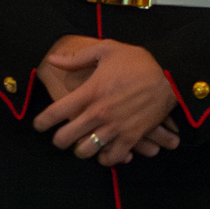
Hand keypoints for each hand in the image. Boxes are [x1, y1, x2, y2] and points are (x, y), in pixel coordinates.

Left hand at [34, 36, 178, 164]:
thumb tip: (53, 60)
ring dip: (82, 150)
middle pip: (66, 139)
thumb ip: (77, 58)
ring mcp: (115, 127)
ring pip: (86, 152)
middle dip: (59, 140)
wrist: (170, 75)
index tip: (39, 126)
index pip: (55, 113)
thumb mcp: (107, 50)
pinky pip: (113, 158)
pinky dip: (107, 158)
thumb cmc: (138, 61)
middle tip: (62, 137)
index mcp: (89, 92)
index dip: (42, 122)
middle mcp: (98, 113)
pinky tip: (105, 152)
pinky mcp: (132, 137)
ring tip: (84, 145)